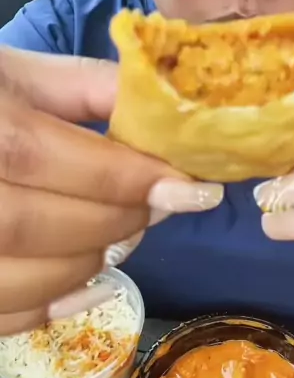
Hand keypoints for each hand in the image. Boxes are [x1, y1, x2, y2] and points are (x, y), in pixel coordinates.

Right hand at [0, 48, 222, 334]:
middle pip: (31, 223)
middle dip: (114, 219)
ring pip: (13, 277)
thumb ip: (86, 87)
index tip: (191, 188)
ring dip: (87, 263)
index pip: (39, 153)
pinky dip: (47, 307)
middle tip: (159, 205)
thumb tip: (167, 116)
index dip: (120, 176)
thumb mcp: (11, 70)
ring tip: (123, 236)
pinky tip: (88, 283)